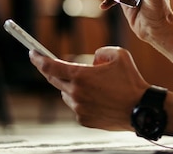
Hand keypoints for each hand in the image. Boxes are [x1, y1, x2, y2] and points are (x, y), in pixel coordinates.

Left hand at [30, 46, 148, 130]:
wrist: (141, 108)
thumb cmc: (131, 80)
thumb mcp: (118, 54)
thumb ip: (100, 52)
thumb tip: (92, 60)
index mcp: (80, 75)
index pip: (49, 66)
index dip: (37, 58)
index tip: (31, 52)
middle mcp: (76, 92)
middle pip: (54, 79)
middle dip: (51, 70)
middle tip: (50, 63)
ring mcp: (79, 108)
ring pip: (66, 93)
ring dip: (72, 86)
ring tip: (92, 84)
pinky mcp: (84, 120)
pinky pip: (76, 106)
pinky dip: (81, 100)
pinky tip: (98, 98)